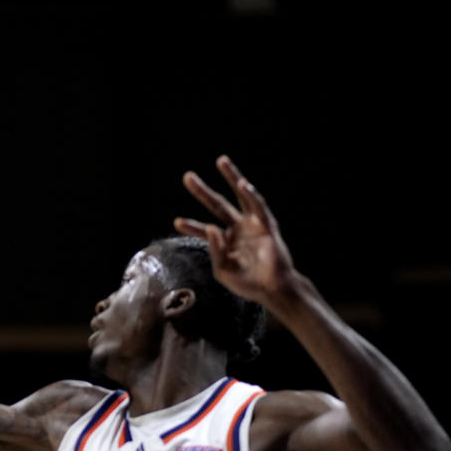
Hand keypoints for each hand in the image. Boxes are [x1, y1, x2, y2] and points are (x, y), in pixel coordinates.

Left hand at [174, 155, 295, 304]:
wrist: (273, 290)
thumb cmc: (248, 284)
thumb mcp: (223, 271)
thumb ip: (215, 250)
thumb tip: (211, 227)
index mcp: (225, 242)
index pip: (204, 230)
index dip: (191, 226)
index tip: (177, 222)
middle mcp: (237, 229)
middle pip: (217, 205)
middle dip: (203, 191)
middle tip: (188, 176)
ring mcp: (252, 225)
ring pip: (240, 197)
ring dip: (232, 178)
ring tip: (221, 161)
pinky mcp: (267, 225)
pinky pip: (258, 206)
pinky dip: (251, 195)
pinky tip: (242, 184)